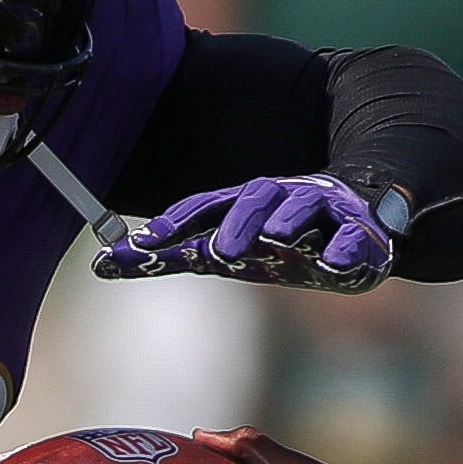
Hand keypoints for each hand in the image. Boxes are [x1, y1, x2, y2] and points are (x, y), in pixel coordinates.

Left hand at [93, 175, 399, 291]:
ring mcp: (323, 214)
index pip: (208, 207)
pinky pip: (355, 239)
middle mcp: (281, 202)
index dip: (182, 220)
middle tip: (224, 252)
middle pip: (256, 199)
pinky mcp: (362, 234)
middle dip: (240, 222)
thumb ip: (174, 255)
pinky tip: (336, 264)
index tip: (151, 240)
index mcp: (246, 205)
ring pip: (304, 209)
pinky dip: (346, 250)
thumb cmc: (281, 241)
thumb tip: (100, 264)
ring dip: (289, 223)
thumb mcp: (230, 248)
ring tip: (278, 239)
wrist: (360, 221)